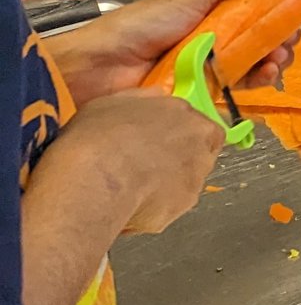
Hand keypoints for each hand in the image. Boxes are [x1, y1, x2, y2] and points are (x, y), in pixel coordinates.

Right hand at [46, 88, 224, 234]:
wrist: (96, 178)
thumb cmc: (99, 136)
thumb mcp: (115, 102)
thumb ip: (145, 99)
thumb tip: (157, 96)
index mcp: (188, 116)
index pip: (200, 127)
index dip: (179, 137)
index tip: (157, 145)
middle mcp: (201, 146)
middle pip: (199, 155)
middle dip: (177, 162)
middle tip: (144, 169)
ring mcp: (196, 178)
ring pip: (186, 183)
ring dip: (167, 186)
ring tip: (132, 190)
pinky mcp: (184, 206)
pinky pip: (170, 208)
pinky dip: (154, 209)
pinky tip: (128, 207)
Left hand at [48, 0, 294, 104]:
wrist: (99, 70)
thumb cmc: (140, 27)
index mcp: (207, 13)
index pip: (251, 11)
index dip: (275, 14)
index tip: (293, 17)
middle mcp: (209, 40)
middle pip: (256, 40)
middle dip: (279, 40)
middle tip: (288, 44)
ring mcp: (205, 69)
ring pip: (250, 65)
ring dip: (271, 61)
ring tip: (277, 61)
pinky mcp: (200, 96)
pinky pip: (235, 90)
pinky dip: (254, 83)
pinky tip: (265, 77)